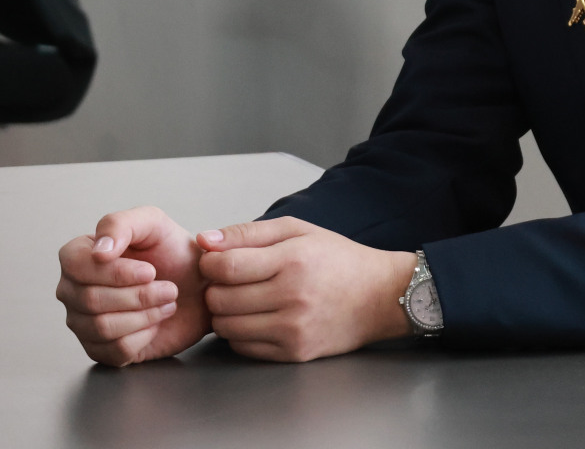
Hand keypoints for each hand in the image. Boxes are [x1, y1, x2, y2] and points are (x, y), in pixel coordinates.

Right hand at [56, 206, 211, 365]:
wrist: (199, 288)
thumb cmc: (174, 253)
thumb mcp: (154, 224)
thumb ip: (120, 224)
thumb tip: (98, 252)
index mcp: (78, 256)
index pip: (75, 266)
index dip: (115, 272)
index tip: (150, 271)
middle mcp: (73, 290)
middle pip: (90, 300)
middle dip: (139, 295)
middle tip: (168, 288)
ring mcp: (83, 322)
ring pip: (102, 327)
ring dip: (145, 315)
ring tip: (166, 302)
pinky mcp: (100, 349)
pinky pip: (114, 351)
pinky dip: (144, 336)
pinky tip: (155, 323)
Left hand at [196, 217, 416, 361]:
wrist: (380, 297)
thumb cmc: (339, 260)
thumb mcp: (299, 231)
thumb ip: (248, 233)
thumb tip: (204, 240)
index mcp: (292, 260)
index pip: (225, 267)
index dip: (210, 264)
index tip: (216, 261)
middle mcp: (292, 297)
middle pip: (220, 299)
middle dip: (216, 288)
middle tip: (232, 281)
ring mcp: (292, 329)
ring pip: (226, 327)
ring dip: (225, 312)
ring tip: (246, 299)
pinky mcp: (293, 352)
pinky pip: (242, 347)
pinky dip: (241, 333)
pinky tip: (258, 317)